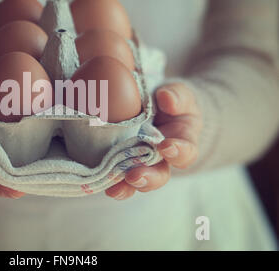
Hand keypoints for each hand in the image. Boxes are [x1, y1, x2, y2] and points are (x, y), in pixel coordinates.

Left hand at [105, 82, 202, 199]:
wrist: (155, 107)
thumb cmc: (172, 102)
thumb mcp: (179, 94)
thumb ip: (176, 95)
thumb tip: (165, 98)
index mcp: (182, 142)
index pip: (186, 152)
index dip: (178, 152)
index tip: (166, 147)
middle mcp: (162, 159)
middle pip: (160, 175)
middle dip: (148, 178)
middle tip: (135, 177)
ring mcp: (141, 162)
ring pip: (137, 180)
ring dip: (126, 186)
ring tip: (115, 189)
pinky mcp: (122, 161)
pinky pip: (116, 174)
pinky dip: (108, 180)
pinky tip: (98, 183)